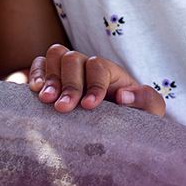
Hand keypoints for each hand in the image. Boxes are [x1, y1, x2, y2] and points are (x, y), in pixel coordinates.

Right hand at [28, 44, 165, 115]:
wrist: (120, 130)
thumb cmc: (135, 119)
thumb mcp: (151, 111)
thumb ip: (147, 100)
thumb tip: (123, 95)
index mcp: (112, 72)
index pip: (99, 66)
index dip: (93, 84)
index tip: (89, 106)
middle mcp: (88, 66)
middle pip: (74, 58)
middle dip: (68, 83)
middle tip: (63, 108)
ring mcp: (69, 70)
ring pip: (56, 55)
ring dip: (50, 77)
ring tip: (47, 100)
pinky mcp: (51, 78)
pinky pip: (40, 64)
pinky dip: (35, 73)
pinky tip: (34, 91)